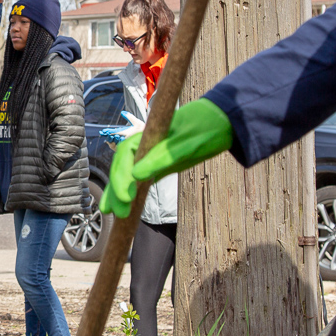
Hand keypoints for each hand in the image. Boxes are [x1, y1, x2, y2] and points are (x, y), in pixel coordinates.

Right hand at [98, 99, 232, 217]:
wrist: (223, 122)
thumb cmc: (205, 128)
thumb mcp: (186, 145)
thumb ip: (161, 159)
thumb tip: (136, 176)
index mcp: (147, 134)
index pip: (125, 155)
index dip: (121, 176)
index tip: (124, 197)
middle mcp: (144, 144)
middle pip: (122, 165)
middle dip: (118, 189)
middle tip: (121, 212)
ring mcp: (150, 155)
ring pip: (127, 173)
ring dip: (118, 192)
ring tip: (113, 213)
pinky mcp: (158, 166)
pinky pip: (139, 179)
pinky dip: (130, 191)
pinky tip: (123, 206)